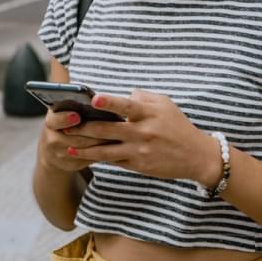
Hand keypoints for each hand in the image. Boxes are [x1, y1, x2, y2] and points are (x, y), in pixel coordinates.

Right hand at [38, 109, 112, 173]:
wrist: (52, 150)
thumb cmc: (64, 123)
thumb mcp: (62, 112)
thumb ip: (73, 105)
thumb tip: (94, 98)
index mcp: (50, 121)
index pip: (56, 120)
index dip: (66, 118)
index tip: (77, 116)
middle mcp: (52, 140)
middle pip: (76, 137)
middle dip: (95, 131)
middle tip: (111, 124)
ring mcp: (60, 155)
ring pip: (85, 149)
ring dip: (102, 141)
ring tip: (117, 133)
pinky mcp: (71, 165)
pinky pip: (89, 158)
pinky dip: (102, 151)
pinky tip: (113, 144)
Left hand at [62, 90, 220, 184]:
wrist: (195, 155)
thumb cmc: (178, 125)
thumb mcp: (165, 103)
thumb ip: (142, 97)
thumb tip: (124, 95)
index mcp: (148, 114)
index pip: (126, 106)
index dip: (109, 102)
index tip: (93, 99)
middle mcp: (142, 132)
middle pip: (108, 131)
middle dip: (85, 128)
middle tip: (66, 125)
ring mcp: (139, 151)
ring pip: (106, 151)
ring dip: (85, 148)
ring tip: (67, 146)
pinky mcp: (138, 165)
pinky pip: (114, 162)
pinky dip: (99, 159)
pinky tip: (85, 156)